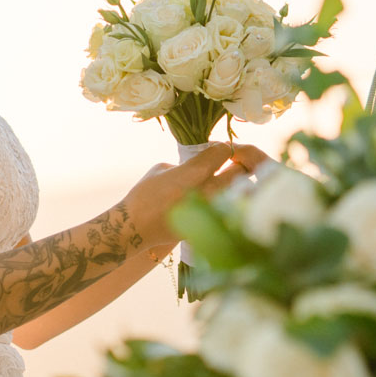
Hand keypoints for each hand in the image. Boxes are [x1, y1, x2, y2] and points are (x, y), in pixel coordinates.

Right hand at [120, 142, 265, 249]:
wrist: (135, 228)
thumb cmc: (144, 194)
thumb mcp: (163, 168)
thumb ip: (187, 164)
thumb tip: (202, 166)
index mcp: (195, 172)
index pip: (225, 151)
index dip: (222, 148)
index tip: (217, 151)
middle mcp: (209, 191)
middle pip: (240, 172)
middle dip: (238, 166)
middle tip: (230, 166)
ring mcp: (212, 211)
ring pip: (239, 193)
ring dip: (235, 186)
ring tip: (224, 185)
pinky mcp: (210, 226)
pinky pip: (229, 209)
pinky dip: (227, 203)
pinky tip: (215, 202)